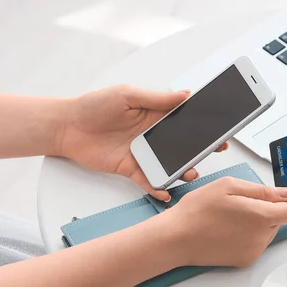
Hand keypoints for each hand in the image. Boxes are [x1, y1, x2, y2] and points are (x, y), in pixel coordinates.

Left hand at [57, 85, 226, 200]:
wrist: (67, 127)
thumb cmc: (93, 106)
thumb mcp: (128, 94)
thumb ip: (157, 98)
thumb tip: (184, 95)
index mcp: (155, 114)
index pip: (185, 119)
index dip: (202, 124)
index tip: (219, 128)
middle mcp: (152, 135)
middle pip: (183, 144)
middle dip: (201, 148)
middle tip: (216, 150)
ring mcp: (143, 153)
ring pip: (169, 164)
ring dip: (182, 169)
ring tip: (191, 172)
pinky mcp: (131, 168)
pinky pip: (149, 180)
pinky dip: (158, 187)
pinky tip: (167, 191)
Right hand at [160, 177, 286, 267]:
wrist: (176, 238)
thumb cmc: (198, 210)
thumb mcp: (229, 186)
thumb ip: (263, 190)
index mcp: (261, 216)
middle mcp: (261, 237)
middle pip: (281, 219)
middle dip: (268, 209)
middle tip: (242, 202)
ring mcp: (254, 250)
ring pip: (268, 230)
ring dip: (258, 222)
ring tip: (231, 216)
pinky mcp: (245, 260)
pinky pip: (256, 242)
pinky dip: (248, 234)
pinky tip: (228, 229)